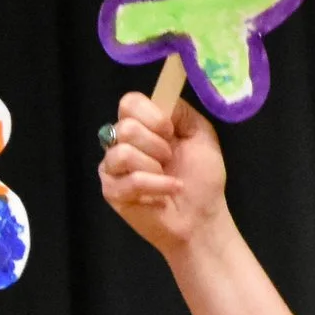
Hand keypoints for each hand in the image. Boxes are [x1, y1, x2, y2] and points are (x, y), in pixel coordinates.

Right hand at [100, 92, 227, 255]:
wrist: (202, 216)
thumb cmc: (202, 177)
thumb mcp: (199, 133)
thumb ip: (179, 111)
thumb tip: (161, 98)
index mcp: (143, 126)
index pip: (129, 103)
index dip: (150, 114)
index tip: (170, 131)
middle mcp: (122, 144)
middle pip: (125, 127)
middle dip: (156, 143)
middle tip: (170, 158)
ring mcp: (113, 169)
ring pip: (122, 152)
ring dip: (154, 165)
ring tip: (167, 175)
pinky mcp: (112, 192)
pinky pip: (130, 179)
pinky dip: (156, 184)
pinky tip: (168, 190)